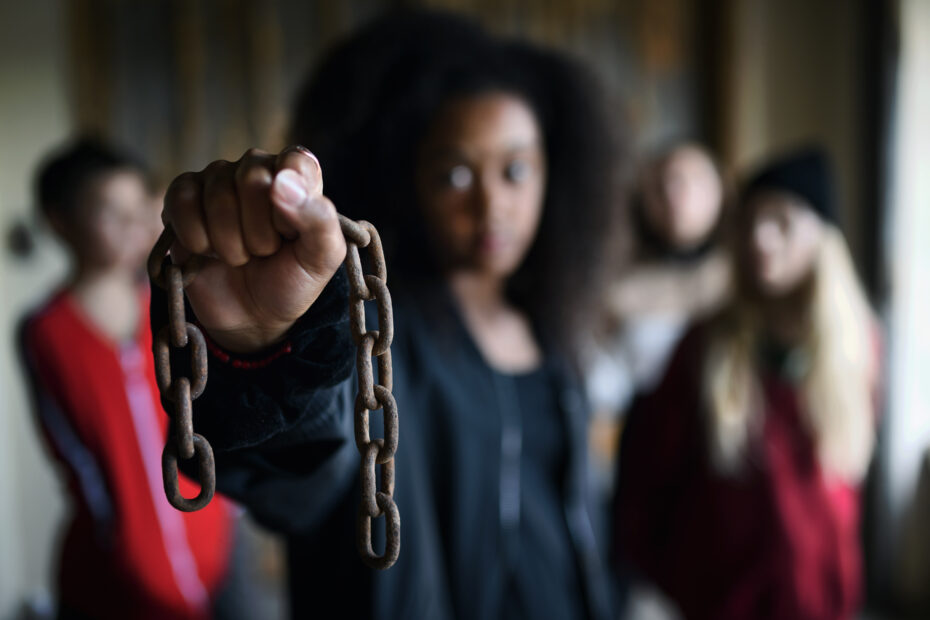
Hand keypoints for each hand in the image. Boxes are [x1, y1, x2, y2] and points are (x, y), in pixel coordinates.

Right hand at [162, 146, 345, 352]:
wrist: (253, 317)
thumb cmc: (292, 280)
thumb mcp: (322, 258)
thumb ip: (318, 218)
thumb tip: (283, 180)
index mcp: (297, 175)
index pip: (293, 163)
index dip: (291, 205)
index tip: (291, 234)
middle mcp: (256, 168)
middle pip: (252, 177)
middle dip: (260, 231)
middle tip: (264, 251)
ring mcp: (217, 181)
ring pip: (217, 194)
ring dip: (230, 242)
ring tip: (240, 257)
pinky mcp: (183, 198)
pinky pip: (180, 200)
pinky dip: (196, 237)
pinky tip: (208, 252)